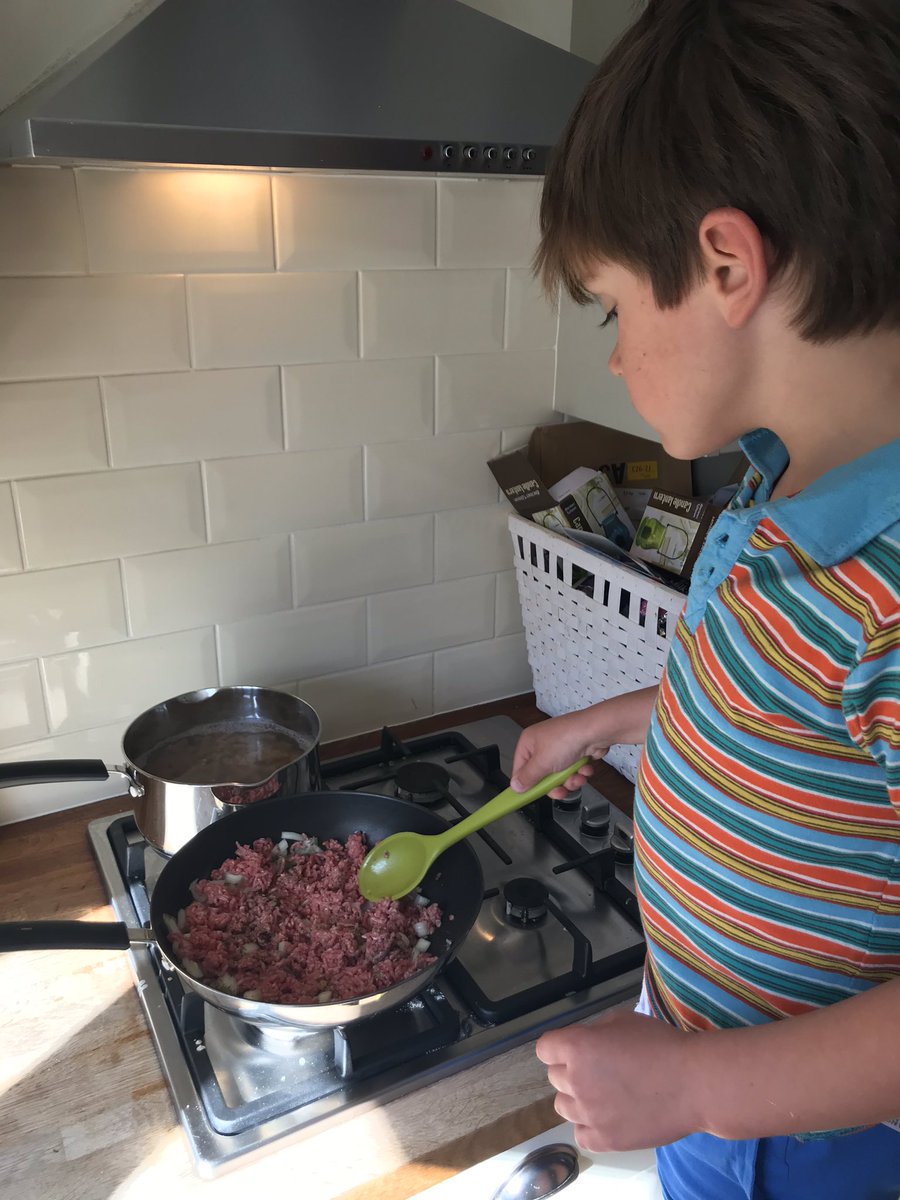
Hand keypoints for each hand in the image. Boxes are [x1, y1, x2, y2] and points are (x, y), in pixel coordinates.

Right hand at [510, 710, 608, 797]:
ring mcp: (560, 749)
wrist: (596, 732)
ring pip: (560, 777)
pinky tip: (583, 769)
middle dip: (555, 785)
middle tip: (560, 789)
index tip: (531, 795)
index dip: (526, 783)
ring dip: (570, 780)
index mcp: (529, 742)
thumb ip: (528, 777)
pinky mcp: (575, 753)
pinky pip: (572, 772)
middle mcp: (543, 745)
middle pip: (542, 776)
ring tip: (575, 776)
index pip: (520, 768)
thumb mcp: (542, 763)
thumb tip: (515, 786)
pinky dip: (579, 773)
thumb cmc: (568, 737)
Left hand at [536, 1010, 697, 1151]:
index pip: (545, 1049)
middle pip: (555, 1077)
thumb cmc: (661, 1044)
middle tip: (601, 1070)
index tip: (573, 1050)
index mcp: (577, 1048)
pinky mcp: (604, 1140)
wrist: (693, 1083)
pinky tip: (608, 1117)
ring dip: (578, 1099)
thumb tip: (583, 1044)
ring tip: (605, 1095)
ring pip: (563, 1106)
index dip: (558, 1048)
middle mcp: (576, 1081)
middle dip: (571, 1071)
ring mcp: (589, 1114)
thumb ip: (594, 1032)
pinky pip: (580, 1134)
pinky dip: (590, 1126)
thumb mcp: (622, 1020)